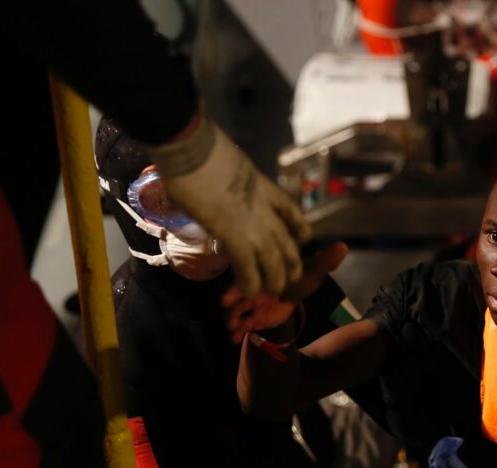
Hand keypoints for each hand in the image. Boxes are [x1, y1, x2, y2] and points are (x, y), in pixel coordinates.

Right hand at [149, 113, 311, 296]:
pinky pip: (247, 264)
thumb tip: (211, 175)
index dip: (297, 224)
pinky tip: (252, 293)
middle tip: (294, 275)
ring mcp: (251, 221)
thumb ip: (225, 173)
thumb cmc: (198, 145)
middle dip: (291, 258)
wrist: (191, 146)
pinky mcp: (234, 234)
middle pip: (285, 237)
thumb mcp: (223, 159)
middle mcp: (262, 205)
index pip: (287, 208)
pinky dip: (250, 281)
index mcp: (261, 184)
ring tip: (277, 290)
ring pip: (273, 256)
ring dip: (275, 276)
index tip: (305, 236)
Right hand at [222, 242, 348, 342]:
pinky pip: (243, 325)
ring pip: (237, 311)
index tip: (229, 294)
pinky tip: (235, 338)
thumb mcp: (312, 272)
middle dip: (232, 304)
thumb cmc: (298, 280)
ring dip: (233, 320)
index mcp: (265, 275)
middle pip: (238, 296)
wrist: (291, 296)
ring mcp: (251, 304)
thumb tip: (343, 247)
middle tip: (228, 311)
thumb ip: (325, 261)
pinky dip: (238, 332)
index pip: (250, 277)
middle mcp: (254, 288)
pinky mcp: (253, 317)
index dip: (238, 286)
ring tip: (232, 328)